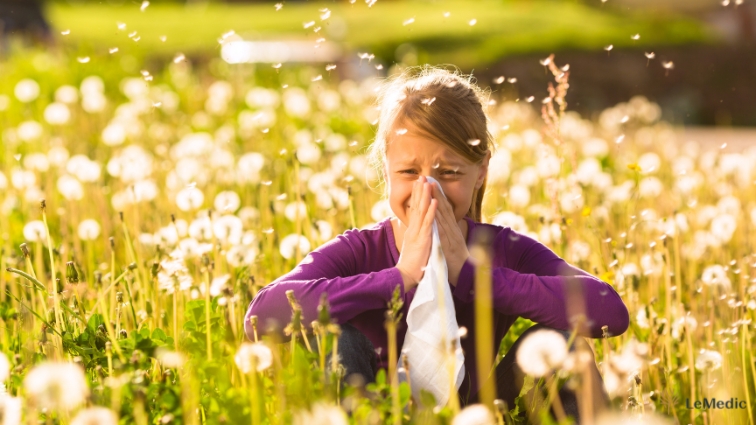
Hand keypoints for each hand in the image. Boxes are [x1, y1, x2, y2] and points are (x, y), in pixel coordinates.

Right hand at [395, 176, 437, 291]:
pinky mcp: (423, 239)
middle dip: (419, 191)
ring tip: (427, 183)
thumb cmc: (411, 264)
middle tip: (421, 176)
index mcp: (412, 230)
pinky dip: (432, 211)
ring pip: (422, 211)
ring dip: (425, 196)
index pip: (414, 209)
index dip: (417, 196)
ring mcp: (418, 233)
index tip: (419, 184)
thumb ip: (415, 236)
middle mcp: (413, 229)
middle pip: (416, 206)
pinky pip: (428, 223)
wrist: (406, 276)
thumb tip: (416, 230)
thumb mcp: (413, 246)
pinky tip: (434, 201)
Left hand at [429, 181, 469, 286]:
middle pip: (443, 207)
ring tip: (430, 187)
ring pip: (443, 215)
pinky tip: (434, 210)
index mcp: (451, 228)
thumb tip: (443, 225)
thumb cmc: (456, 260)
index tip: (431, 183)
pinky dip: (438, 219)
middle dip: (436, 192)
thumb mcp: (451, 243)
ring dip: (436, 200)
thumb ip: (447, 233)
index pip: (444, 209)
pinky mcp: (448, 244)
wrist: (465, 274)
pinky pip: (442, 229)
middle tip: (428, 178)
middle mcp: (452, 229)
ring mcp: (451, 235)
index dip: (438, 195)